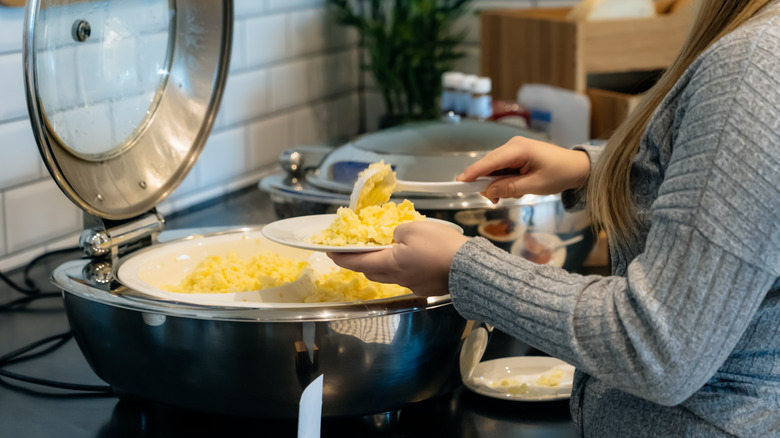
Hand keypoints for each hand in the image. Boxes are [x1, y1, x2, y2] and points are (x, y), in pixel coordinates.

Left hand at [327, 221, 468, 296]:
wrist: (469, 268)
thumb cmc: (440, 246)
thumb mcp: (413, 228)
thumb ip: (397, 232)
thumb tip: (395, 239)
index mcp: (390, 264)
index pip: (358, 262)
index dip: (342, 257)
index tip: (331, 253)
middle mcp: (398, 279)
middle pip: (372, 272)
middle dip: (362, 262)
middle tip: (358, 250)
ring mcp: (414, 286)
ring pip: (390, 276)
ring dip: (384, 265)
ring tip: (386, 251)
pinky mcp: (427, 288)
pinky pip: (408, 278)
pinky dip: (404, 268)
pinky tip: (413, 258)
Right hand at [457, 136, 590, 203]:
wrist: (577, 167)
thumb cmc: (560, 174)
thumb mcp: (535, 185)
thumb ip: (510, 188)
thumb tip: (488, 191)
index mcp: (519, 149)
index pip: (490, 161)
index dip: (474, 172)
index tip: (459, 181)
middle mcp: (513, 145)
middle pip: (489, 165)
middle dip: (488, 184)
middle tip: (495, 201)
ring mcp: (513, 149)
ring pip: (494, 169)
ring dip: (498, 184)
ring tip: (516, 193)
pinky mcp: (515, 155)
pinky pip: (501, 169)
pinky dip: (504, 181)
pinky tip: (517, 188)